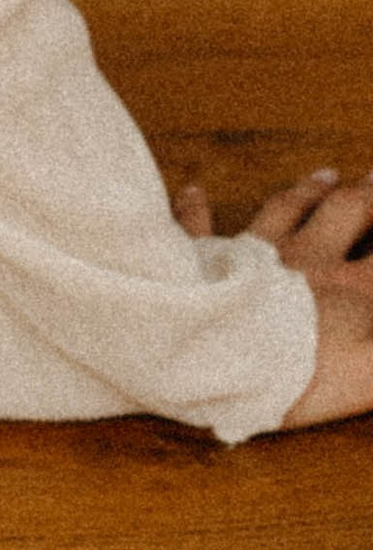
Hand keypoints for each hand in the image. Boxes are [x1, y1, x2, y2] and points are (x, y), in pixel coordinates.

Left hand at [174, 165, 372, 429]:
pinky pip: (198, 228)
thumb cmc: (302, 375)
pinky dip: (196, 209)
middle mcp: (306, 259)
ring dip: (307, 192)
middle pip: (344, 214)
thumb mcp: (368, 374)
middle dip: (365, 197)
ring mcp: (255, 254)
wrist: (220, 360)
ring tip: (326, 174)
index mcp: (351, 288)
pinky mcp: (205, 261)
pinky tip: (193, 191)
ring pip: (285, 210)